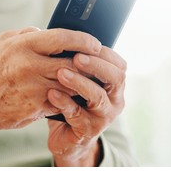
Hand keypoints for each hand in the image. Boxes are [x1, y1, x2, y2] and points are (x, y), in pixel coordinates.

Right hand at [0, 27, 101, 134]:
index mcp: (23, 45)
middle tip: (99, 63)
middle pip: (72, 62)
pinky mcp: (36, 106)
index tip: (96, 43)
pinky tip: (77, 95)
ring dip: (83, 82)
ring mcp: (34, 87)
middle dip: (89, 64)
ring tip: (92, 79)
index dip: (83, 40)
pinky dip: (71, 97)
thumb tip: (50, 30)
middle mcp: (29, 65)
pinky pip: (62, 100)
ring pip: (71, 83)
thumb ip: (28, 33)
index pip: (62, 38)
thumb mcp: (5, 42)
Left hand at [47, 47, 126, 165]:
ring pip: (97, 97)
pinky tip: (51, 93)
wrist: (67, 137)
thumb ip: (79, 63)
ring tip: (61, 73)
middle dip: (96, 65)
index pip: (118, 64)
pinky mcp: (87, 131)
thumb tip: (65, 33)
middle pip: (116, 78)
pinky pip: (77, 115)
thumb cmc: (73, 101)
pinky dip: (64, 102)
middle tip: (77, 56)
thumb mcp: (80, 81)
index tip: (85, 42)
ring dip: (79, 82)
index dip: (104, 53)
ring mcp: (103, 117)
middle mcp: (114, 100)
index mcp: (114, 85)